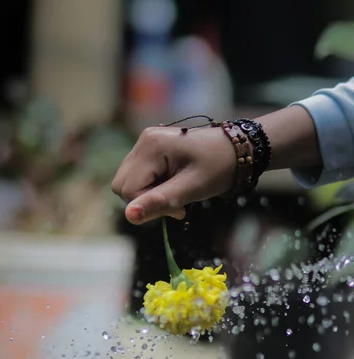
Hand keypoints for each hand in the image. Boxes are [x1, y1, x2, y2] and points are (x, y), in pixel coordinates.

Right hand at [111, 125, 236, 224]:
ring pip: (128, 183)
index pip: (128, 189)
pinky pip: (138, 177)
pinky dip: (152, 188)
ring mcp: (145, 144)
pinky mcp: (150, 150)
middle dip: (146, 200)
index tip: (178, 208)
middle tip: (176, 203)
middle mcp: (143, 141)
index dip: (149, 205)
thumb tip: (129, 216)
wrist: (237, 149)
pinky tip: (173, 186)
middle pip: (122, 185)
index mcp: (151, 146)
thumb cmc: (218, 167)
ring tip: (176, 194)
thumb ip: (158, 202)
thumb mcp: (190, 188)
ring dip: (149, 196)